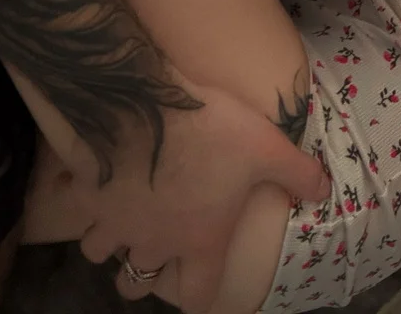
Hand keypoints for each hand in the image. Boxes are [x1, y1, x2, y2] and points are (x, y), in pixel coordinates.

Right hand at [68, 74, 328, 312]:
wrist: (144, 106)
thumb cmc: (213, 133)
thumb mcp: (269, 149)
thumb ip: (298, 174)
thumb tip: (324, 191)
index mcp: (199, 239)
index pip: (198, 292)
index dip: (201, 298)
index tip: (201, 295)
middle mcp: (152, 241)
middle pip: (136, 282)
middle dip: (143, 274)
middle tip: (155, 253)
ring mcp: (113, 222)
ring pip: (99, 253)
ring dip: (110, 243)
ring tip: (123, 222)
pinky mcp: (84, 197)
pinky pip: (76, 211)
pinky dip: (82, 202)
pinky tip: (89, 183)